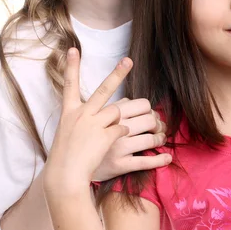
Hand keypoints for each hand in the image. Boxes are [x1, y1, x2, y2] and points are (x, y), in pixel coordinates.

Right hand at [44, 49, 169, 193]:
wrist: (65, 180)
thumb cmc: (68, 153)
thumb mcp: (72, 128)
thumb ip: (92, 113)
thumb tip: (120, 107)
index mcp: (73, 113)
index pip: (71, 86)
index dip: (72, 67)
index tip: (73, 50)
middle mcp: (86, 119)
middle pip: (106, 93)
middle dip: (116, 74)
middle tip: (127, 60)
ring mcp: (99, 135)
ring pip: (131, 122)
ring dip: (151, 128)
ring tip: (159, 131)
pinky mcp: (115, 155)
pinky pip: (141, 152)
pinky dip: (155, 155)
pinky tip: (166, 155)